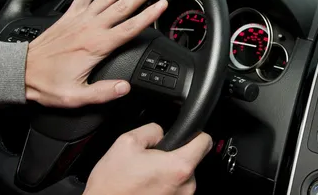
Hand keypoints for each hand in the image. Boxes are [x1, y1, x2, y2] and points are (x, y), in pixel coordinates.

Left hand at [25, 0, 166, 107]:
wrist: (19, 71)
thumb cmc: (46, 84)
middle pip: (123, 6)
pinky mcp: (70, 15)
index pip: (129, 27)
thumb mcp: (75, 96)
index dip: (148, 15)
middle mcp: (90, 28)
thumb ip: (102, 92)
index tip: (162, 4)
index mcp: (96, 46)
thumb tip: (125, 88)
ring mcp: (80, 19)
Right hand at [85, 124, 211, 194]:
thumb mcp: (126, 143)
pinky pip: (175, 191)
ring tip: (145, 177)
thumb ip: (152, 130)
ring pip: (182, 177)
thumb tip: (162, 131)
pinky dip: (164, 188)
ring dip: (167, 174)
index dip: (196, 133)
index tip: (188, 135)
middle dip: (174, 157)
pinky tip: (146, 188)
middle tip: (152, 161)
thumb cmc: (112, 186)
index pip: (205, 141)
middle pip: (191, 160)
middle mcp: (186, 186)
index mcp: (179, 166)